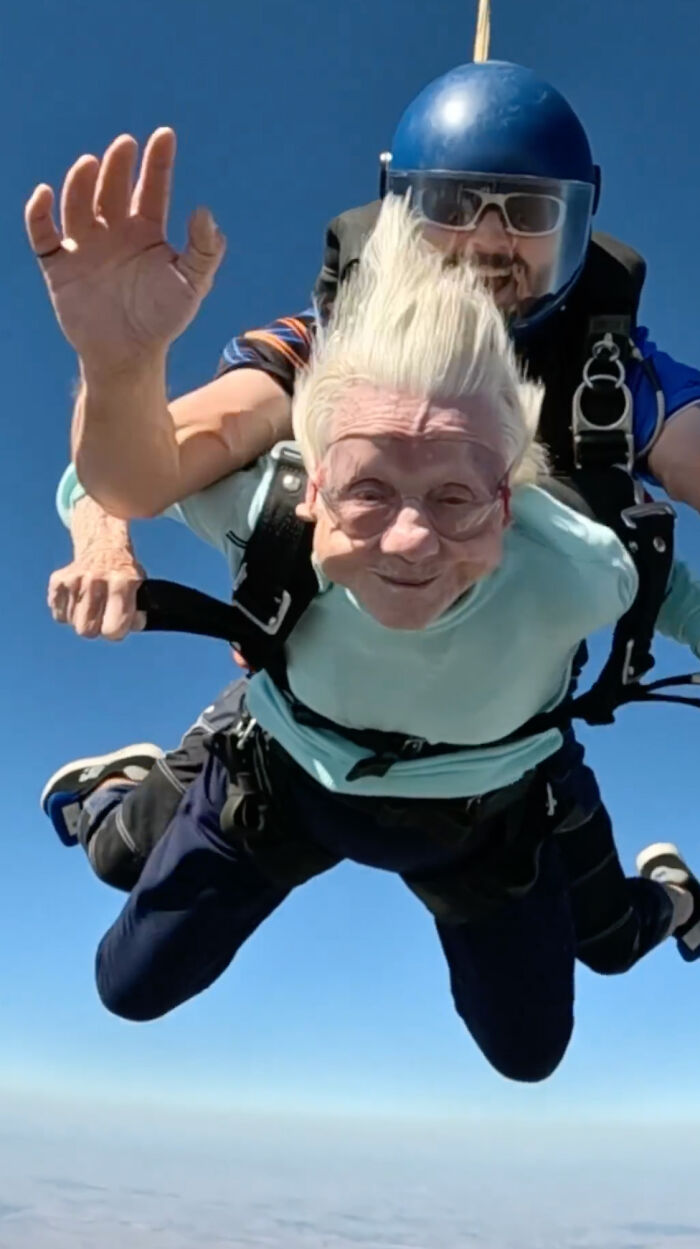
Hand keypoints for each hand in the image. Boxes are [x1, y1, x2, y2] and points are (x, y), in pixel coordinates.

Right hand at [25, 128, 225, 371]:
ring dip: (82, 182)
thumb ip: (203, 250)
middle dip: (118, 164)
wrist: (128, 356)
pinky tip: (46, 195)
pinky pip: (43, 234)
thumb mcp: (192, 285)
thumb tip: (204, 212)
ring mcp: (85, 246)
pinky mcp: (59, 265)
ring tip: (91, 164)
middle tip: (125, 145)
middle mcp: (114, 231)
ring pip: (78, 202)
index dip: (157, 162)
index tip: (164, 135)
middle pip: (113, 187)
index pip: (152, 188)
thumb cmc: (163, 321)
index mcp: (146, 232)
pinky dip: (39, 214)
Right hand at [48, 549, 146, 639]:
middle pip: (86, 630)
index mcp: (122, 582)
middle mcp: (96, 579)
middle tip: (102, 617)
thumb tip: (132, 626)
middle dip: (95, 629)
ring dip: (82, 619)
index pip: (112, 629)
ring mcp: (74, 579)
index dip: (116, 632)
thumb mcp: (141, 589)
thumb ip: (138, 612)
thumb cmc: (124, 575)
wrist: (103, 547)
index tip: (117, 625)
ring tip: (93, 604)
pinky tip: (80, 600)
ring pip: (72, 623)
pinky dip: (68, 613)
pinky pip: (59, 615)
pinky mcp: (57, 580)